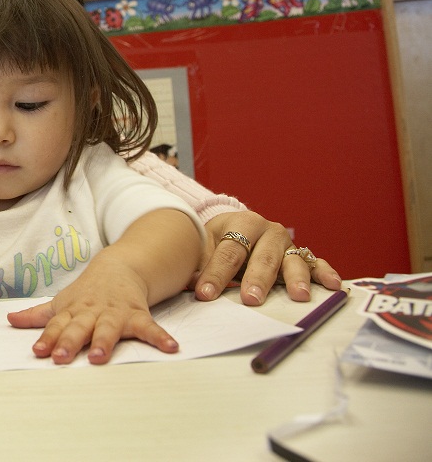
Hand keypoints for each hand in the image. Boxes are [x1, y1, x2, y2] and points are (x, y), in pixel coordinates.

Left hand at [6, 257, 177, 364]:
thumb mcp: (62, 302)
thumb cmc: (86, 293)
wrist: (119, 267)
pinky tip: (171, 348)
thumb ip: (37, 315)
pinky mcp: (137, 315)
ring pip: (108, 329)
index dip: (47, 338)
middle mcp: (92, 313)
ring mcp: (115, 314)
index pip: (56, 326)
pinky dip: (161, 337)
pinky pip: (150, 328)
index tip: (38, 351)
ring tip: (100, 357)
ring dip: (104, 342)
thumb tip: (9, 321)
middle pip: (78, 328)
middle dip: (69, 342)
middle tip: (61, 357)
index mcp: (72, 311)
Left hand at [194, 211, 341, 305]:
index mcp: (241, 223)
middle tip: (251, 299)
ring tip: (298, 296)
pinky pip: (316, 263)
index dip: (216, 274)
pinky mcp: (302, 256)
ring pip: (292, 262)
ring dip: (295, 279)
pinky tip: (334, 286)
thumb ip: (199, 266)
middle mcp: (268, 231)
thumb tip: (188, 286)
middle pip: (262, 258)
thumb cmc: (216, 244)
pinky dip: (325, 273)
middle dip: (256, 280)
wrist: (234, 229)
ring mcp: (287, 244)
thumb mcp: (204, 249)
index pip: (228, 251)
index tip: (205, 294)